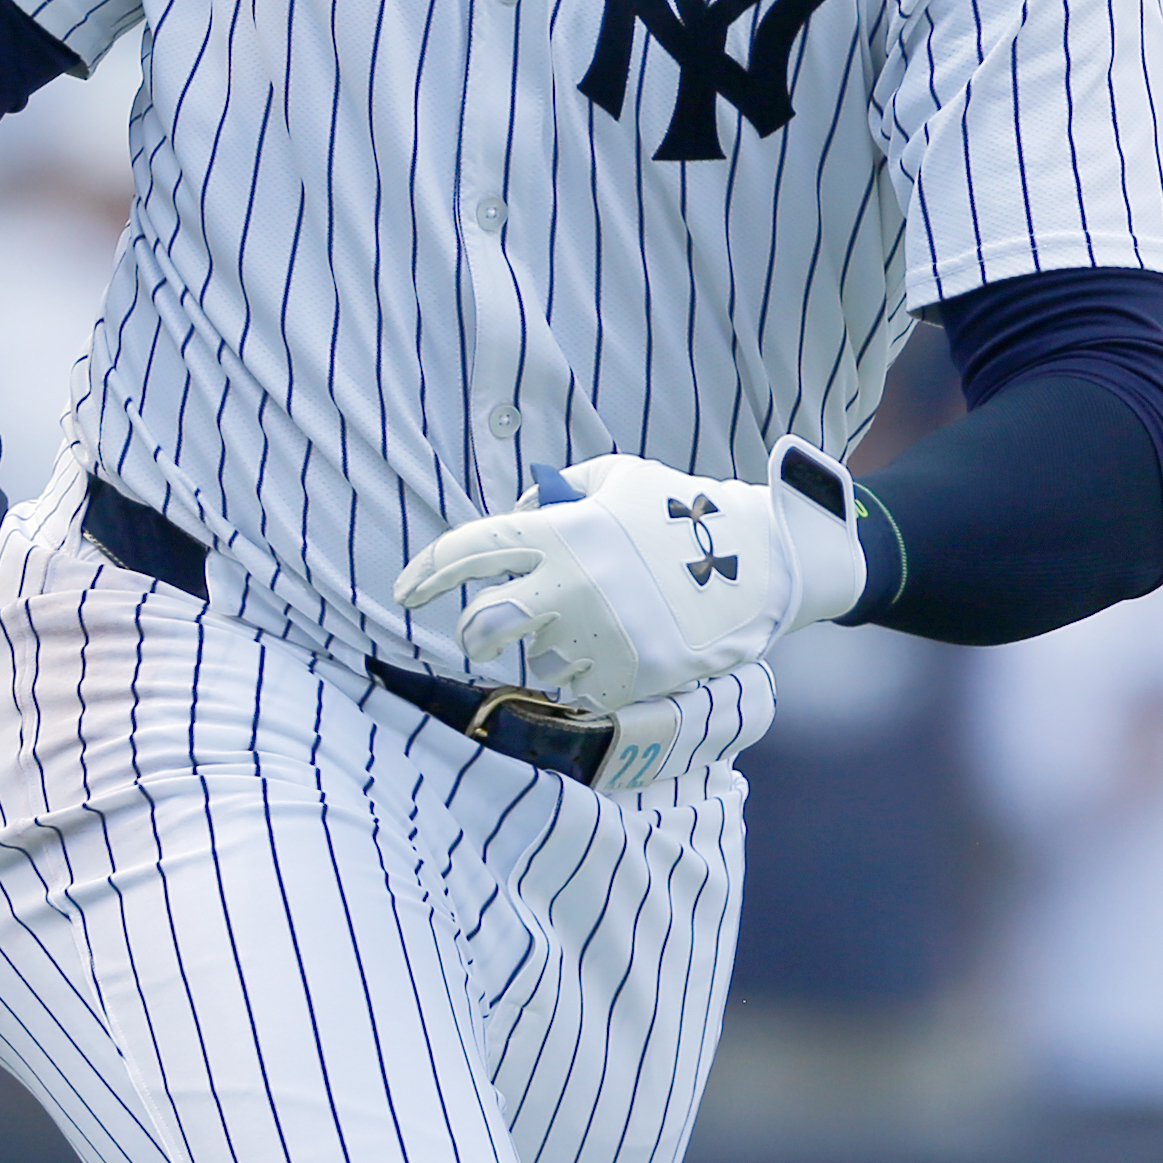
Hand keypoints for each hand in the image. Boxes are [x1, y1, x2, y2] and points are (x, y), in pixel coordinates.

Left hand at [393, 436, 864, 713]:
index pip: (469, 553)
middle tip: (481, 631)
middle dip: (474, 632)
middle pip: (482, 626)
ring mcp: (600, 638)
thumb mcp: (616, 476)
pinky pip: (580, 686)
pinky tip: (622, 643)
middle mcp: (571, 589)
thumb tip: (512, 517)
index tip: (402, 592)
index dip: (426, 573)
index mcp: (561, 533)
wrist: (760, 562)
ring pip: (538, 660)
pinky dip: (590, 670)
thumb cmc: (679, 510)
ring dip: (554, 646)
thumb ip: (556, 492)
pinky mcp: (628, 679)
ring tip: (601, 620)